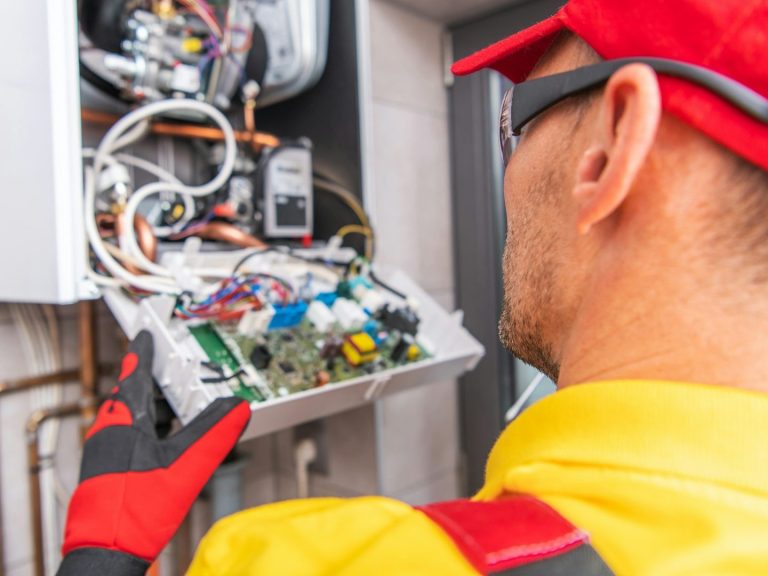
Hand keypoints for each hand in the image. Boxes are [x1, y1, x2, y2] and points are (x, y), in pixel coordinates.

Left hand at [57, 330, 250, 574]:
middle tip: (170, 371)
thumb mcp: (186, 466)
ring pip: (127, 416)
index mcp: (122, 423)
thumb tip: (237, 408)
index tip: (144, 336)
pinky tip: (161, 440)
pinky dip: (145, 427)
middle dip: (151, 381)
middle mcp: (107, 432)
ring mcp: (102, 452)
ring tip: (174, 405)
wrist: (105, 551)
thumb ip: (213, 433)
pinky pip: (125, 434)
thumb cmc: (136, 511)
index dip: (141, 353)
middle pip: (130, 394)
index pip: (133, 375)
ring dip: (150, 406)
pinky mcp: (104, 470)